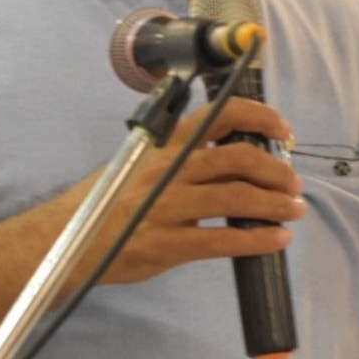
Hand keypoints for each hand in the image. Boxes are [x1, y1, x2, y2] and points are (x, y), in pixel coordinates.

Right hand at [79, 96, 306, 285]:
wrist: (64, 241)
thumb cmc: (104, 203)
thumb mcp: (136, 162)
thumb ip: (175, 154)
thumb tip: (223, 150)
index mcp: (162, 144)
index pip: (218, 114)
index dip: (258, 117)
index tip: (282, 129)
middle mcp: (167, 169)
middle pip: (237, 158)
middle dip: (275, 169)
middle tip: (293, 182)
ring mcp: (167, 207)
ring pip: (236, 197)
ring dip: (274, 203)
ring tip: (294, 209)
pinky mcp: (167, 243)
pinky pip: (223, 239)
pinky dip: (256, 239)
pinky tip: (275, 240)